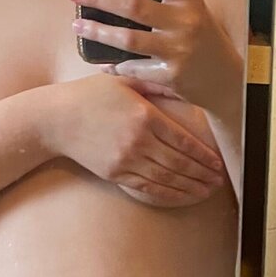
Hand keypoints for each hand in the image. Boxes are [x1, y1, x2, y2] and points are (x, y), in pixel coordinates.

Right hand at [47, 73, 225, 205]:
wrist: (56, 120)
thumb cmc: (90, 95)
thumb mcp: (124, 81)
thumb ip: (155, 84)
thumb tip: (182, 85)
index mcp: (145, 116)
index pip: (183, 141)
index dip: (204, 155)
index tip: (218, 163)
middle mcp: (138, 141)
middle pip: (179, 164)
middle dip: (202, 174)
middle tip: (219, 180)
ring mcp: (126, 160)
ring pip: (166, 179)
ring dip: (190, 187)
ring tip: (206, 191)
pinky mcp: (115, 173)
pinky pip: (147, 187)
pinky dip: (167, 193)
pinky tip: (181, 195)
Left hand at [69, 0, 227, 107]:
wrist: (227, 80)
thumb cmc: (204, 39)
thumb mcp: (192, 11)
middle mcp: (184, 22)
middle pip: (133, 6)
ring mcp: (178, 50)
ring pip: (128, 40)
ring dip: (98, 32)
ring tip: (77, 25)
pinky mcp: (170, 76)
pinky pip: (133, 69)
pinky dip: (115, 66)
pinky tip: (103, 63)